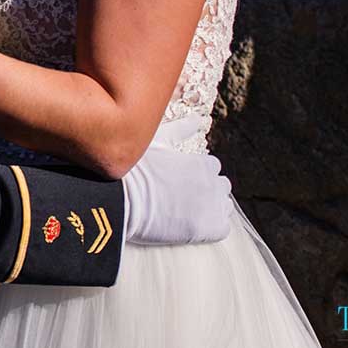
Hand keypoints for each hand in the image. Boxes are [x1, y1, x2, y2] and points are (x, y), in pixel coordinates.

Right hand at [120, 117, 233, 244]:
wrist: (124, 200)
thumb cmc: (136, 170)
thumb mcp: (158, 141)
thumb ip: (181, 129)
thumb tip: (197, 119)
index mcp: (202, 164)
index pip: (212, 167)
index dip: (197, 172)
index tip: (181, 178)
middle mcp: (213, 184)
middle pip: (221, 186)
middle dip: (208, 189)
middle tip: (184, 196)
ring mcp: (212, 207)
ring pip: (224, 207)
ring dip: (212, 208)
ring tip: (188, 212)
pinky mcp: (209, 229)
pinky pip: (222, 229)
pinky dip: (212, 228)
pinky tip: (192, 226)